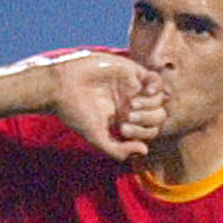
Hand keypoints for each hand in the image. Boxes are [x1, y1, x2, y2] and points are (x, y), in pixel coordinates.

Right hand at [48, 53, 167, 160]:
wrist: (62, 87)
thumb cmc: (75, 113)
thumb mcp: (96, 138)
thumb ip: (118, 150)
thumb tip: (144, 151)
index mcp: (123, 120)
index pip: (149, 131)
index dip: (142, 133)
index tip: (122, 128)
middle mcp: (130, 104)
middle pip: (158, 116)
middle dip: (147, 120)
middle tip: (127, 117)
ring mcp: (132, 88)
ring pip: (160, 99)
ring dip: (150, 105)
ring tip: (131, 104)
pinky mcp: (131, 72)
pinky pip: (156, 80)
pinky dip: (156, 88)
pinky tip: (145, 92)